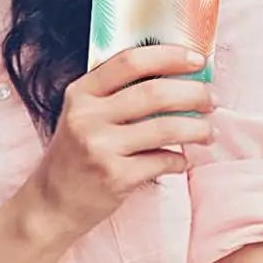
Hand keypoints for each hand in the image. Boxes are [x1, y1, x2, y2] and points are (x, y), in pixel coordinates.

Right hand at [21, 44, 214, 244]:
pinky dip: (180, 160)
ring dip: (197, 128)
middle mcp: (88, 117)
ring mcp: (100, 148)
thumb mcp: (84, 114)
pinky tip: (182, 161)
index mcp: (81, 93)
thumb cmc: (76, 154)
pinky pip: (163, 161)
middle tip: (212, 99)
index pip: (130, 61)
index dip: (169, 56)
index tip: (197, 60)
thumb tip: (178, 75)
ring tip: (208, 131)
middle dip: (193, 93)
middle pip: (154, 93)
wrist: (50, 205)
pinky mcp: (114, 178)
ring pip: (165, 128)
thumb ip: (118, 93)